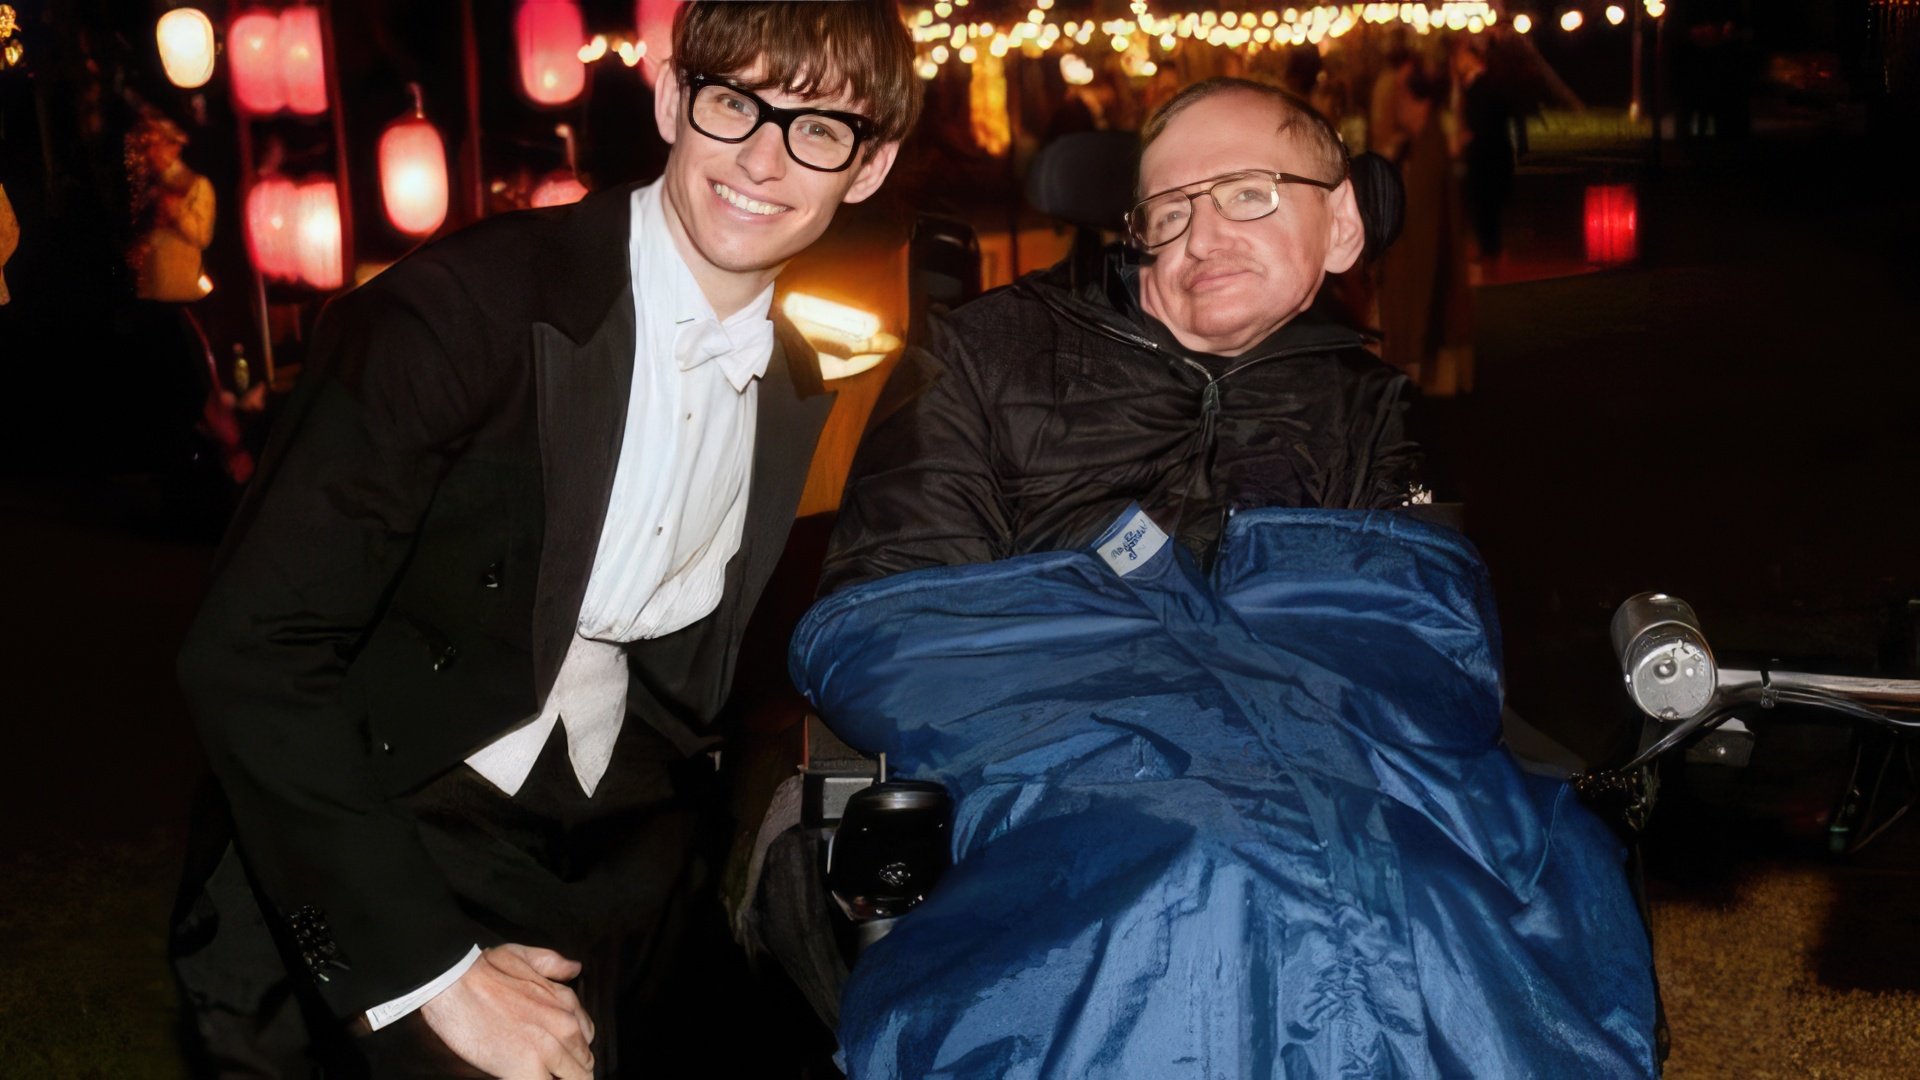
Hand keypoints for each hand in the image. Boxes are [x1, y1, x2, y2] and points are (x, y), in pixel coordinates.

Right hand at [419, 943, 595, 1078]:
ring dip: (561, 1079)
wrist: (453, 983)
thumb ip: (553, 963)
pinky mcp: (526, 1070)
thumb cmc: (481, 969)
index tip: (560, 1054)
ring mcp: (548, 1050)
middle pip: (583, 1062)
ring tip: (539, 1075)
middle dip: (569, 1069)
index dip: (573, 1049)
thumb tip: (574, 968)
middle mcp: (564, 1026)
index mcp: (564, 1002)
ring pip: (576, 1078)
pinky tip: (527, 1078)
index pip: (586, 1036)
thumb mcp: (523, 954)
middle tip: (549, 1070)